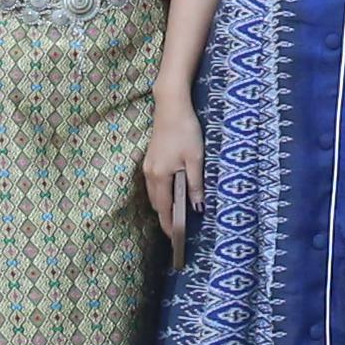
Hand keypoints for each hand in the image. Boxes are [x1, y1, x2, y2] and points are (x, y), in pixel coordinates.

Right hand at [139, 94, 204, 238]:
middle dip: (165, 217)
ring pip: (153, 193)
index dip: (169, 224)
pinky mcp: (150, 158)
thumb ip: (195, 184)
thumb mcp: (195, 159)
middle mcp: (150, 173)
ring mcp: (148, 165)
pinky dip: (161, 193)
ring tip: (176, 215)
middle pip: (156, 203)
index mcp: (160, 176)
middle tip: (178, 230)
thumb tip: (197, 207)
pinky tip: (171, 194)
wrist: (171, 105)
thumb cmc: (185, 130)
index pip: (163, 208)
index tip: (175, 238)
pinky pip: (154, 183)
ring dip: (163, 205)